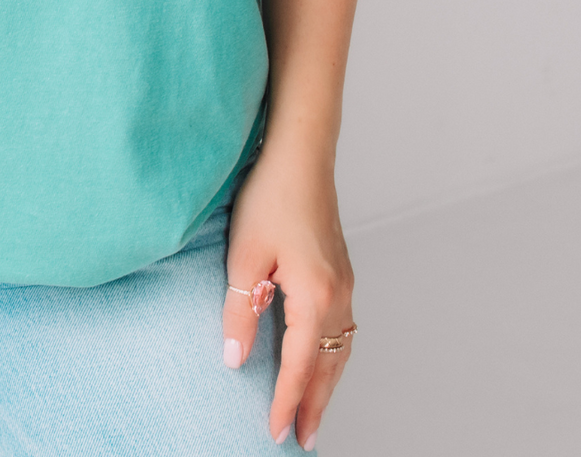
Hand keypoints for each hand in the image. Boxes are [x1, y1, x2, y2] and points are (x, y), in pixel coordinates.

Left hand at [222, 143, 355, 449]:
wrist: (299, 153)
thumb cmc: (269, 196)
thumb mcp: (243, 256)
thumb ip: (240, 311)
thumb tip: (235, 359)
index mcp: (316, 296)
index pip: (301, 366)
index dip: (286, 402)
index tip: (273, 432)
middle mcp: (339, 295)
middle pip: (329, 366)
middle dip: (315, 405)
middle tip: (302, 439)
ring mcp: (345, 282)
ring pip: (340, 348)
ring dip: (327, 382)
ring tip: (311, 411)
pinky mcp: (341, 270)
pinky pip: (343, 327)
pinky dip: (332, 354)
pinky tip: (320, 359)